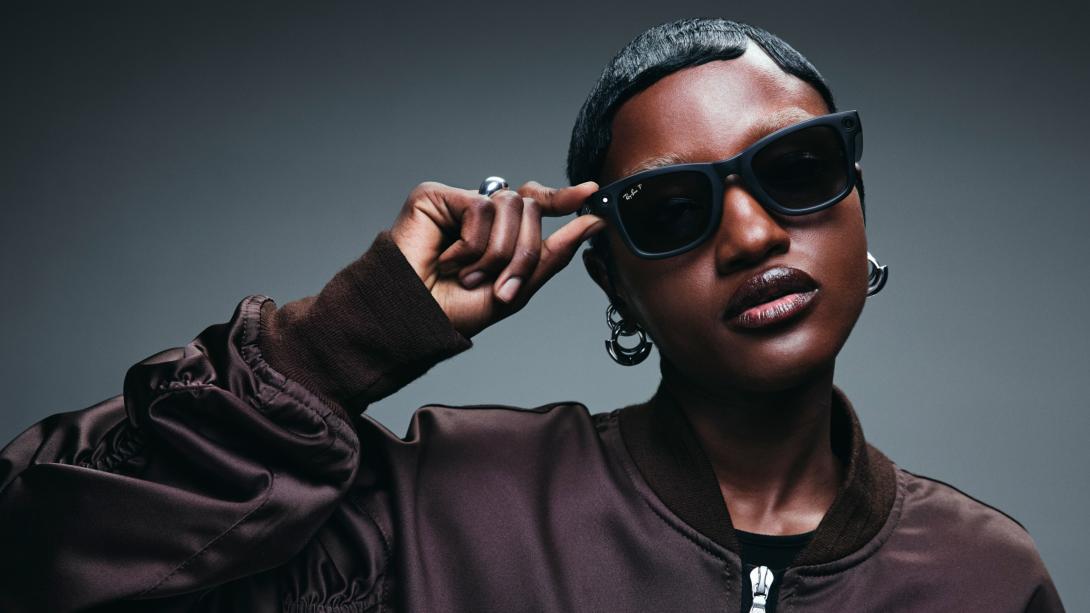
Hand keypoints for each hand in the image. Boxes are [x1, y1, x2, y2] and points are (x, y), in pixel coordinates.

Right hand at [388, 179, 605, 338]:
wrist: (414, 319)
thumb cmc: (454, 310)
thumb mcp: (517, 288)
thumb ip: (554, 254)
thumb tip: (594, 222)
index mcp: (497, 232)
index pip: (535, 205)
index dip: (561, 198)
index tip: (590, 193)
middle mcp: (479, 214)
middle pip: (530, 210)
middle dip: (523, 255)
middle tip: (500, 287)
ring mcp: (458, 202)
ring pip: (510, 207)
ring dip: (496, 254)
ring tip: (467, 276)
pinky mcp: (436, 196)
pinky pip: (480, 208)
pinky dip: (471, 244)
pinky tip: (448, 259)